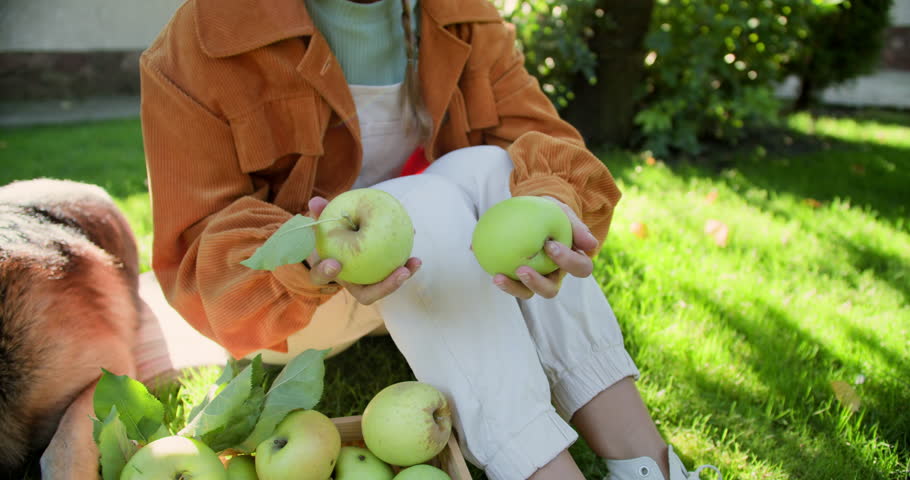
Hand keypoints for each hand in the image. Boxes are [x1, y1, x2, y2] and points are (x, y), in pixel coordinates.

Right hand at [305, 196, 420, 304]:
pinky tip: (414, 245)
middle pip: (366, 295)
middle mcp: (349, 283)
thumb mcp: (321, 223)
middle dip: (384, 287)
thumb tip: (316, 201)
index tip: (334, 264)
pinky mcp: (381, 277)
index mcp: (325, 272)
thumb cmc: (328, 233)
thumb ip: (319, 214)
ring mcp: (366, 283)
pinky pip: (395, 273)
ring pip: (384, 287)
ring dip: (400, 279)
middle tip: (400, 273)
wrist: (340, 241)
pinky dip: (406, 264)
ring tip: (413, 264)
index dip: (326, 273)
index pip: (321, 277)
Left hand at [494, 196, 596, 298]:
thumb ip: (576, 226)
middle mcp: (556, 275)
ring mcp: (537, 279)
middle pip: (551, 289)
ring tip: (499, 277)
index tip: (549, 245)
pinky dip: (501, 280)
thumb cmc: (553, 213)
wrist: (535, 211)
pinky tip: (489, 269)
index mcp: (573, 262)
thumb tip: (591, 245)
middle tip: (522, 269)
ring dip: (514, 288)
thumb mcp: (564, 212)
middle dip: (537, 283)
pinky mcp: (518, 278)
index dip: (568, 261)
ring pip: (529, 293)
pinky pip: (510, 284)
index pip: (580, 268)